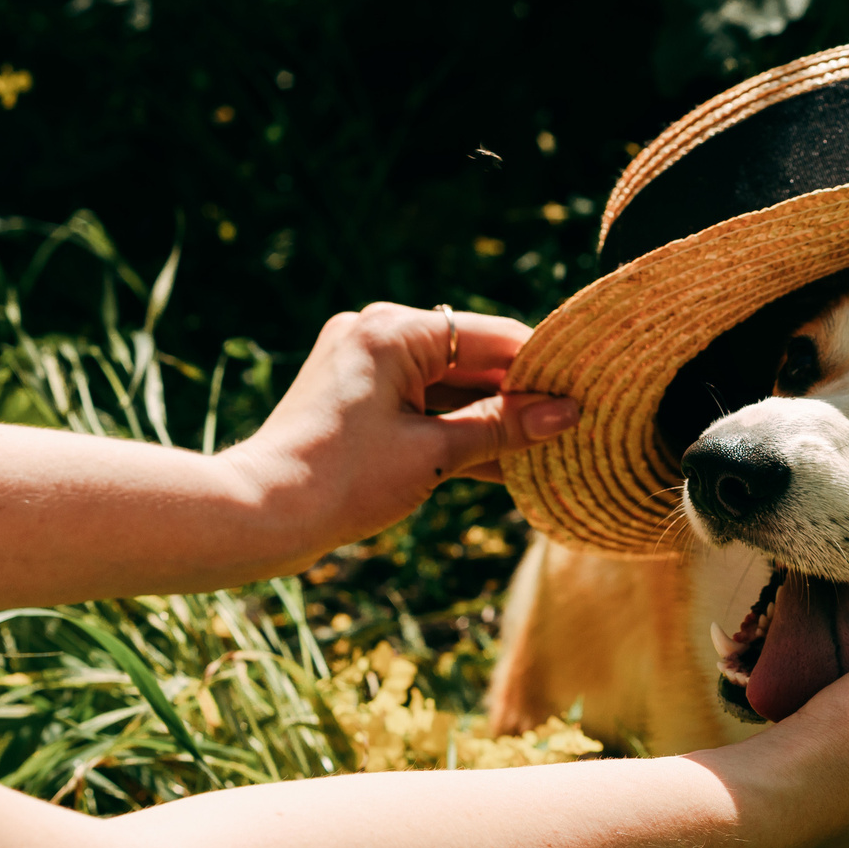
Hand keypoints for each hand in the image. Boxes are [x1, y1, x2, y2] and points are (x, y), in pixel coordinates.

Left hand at [219, 303, 579, 569]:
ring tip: (549, 448)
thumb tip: (568, 413)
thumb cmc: (341, 481)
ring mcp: (365, 366)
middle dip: (521, 396)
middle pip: (473, 359)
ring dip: (493, 419)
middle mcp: (378, 334)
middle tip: (577, 426)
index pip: (493, 337)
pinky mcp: (358, 398)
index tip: (589, 392)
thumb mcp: (435, 455)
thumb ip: (504, 428)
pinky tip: (506, 461)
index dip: (544, 368)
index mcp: (394, 331)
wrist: (259, 515)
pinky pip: (425, 405)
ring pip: (451, 386)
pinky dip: (458, 430)